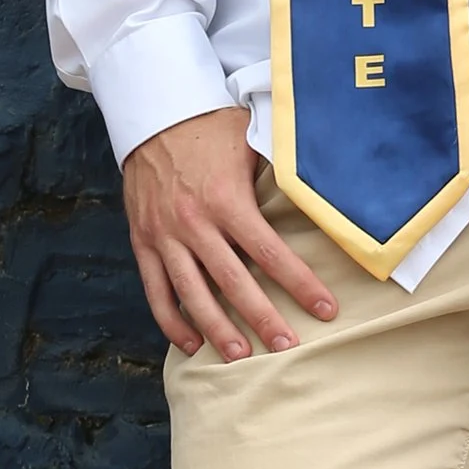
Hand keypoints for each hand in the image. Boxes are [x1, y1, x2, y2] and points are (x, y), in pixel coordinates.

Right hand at [121, 107, 338, 360]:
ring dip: (218, 329)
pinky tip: (191, 342)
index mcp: (227, 200)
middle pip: (234, 283)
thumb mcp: (251, 140)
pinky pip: (156, 290)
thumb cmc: (211, 126)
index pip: (271, 253)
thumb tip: (322, 195)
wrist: (153, 111)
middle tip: (288, 346)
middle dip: (264, 318)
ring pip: (192, 294)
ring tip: (242, 356)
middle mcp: (194, 223)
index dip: (301, 285)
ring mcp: (165, 236)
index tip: (326, 310)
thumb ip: (280, 173)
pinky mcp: (143, 241)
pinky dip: (171, 320)